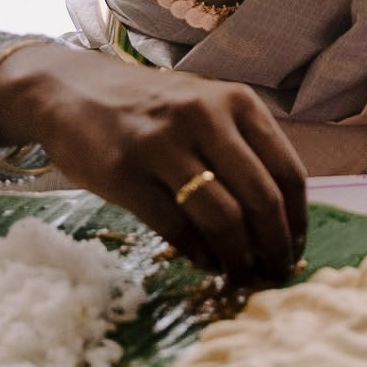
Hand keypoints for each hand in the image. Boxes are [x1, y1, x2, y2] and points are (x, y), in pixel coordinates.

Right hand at [0, 45, 307, 283]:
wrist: (69, 90)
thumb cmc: (150, 109)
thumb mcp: (206, 110)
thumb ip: (242, 150)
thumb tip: (278, 221)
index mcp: (238, 103)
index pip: (288, 171)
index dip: (297, 220)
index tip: (296, 249)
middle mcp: (205, 118)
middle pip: (261, 198)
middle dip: (274, 247)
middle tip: (274, 274)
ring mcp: (162, 144)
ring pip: (222, 217)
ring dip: (238, 258)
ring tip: (241, 276)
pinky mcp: (123, 172)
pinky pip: (175, 226)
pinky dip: (196, 252)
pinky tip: (202, 262)